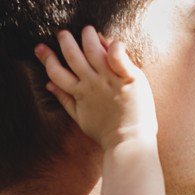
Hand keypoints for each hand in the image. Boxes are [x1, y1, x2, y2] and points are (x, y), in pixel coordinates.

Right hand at [34, 25, 157, 149]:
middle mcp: (92, 83)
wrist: (129, 141)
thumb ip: (65, 100)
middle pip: (72, 56)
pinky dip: (114, 46)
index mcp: (79, 93)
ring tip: (87, 30)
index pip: (56, 71)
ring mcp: (110, 79)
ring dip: (87, 37)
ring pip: (93, 50)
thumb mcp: (80, 117)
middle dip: (65, 41)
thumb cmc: (107, 132)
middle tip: (62, 33)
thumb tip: (48, 85)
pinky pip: (118, 56)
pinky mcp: (129, 78)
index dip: (47, 58)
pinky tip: (112, 42)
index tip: (41, 47)